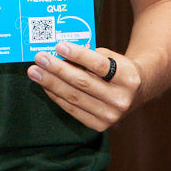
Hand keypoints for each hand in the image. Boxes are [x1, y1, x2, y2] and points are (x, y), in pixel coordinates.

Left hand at [27, 42, 141, 130]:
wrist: (135, 93)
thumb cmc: (117, 69)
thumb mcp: (110, 57)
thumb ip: (89, 56)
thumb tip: (59, 54)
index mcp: (127, 77)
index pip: (99, 65)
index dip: (78, 55)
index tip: (59, 46)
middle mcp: (120, 99)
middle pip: (83, 82)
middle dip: (57, 69)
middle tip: (39, 58)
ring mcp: (110, 115)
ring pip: (74, 97)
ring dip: (51, 83)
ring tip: (35, 72)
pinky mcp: (99, 125)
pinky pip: (72, 109)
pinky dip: (56, 96)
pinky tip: (45, 85)